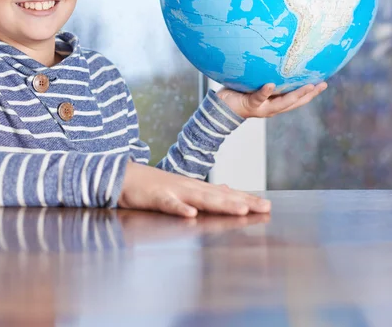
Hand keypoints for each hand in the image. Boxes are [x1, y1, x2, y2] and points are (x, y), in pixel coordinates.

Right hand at [118, 162, 270, 217]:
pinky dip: (180, 209)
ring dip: (220, 203)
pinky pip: (169, 205)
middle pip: (219, 197)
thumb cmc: (153, 185)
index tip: (267, 206)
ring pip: (200, 199)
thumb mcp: (183, 188)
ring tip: (239, 209)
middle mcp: (189, 188)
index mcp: (195, 188)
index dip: (247, 199)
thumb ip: (206, 191)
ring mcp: (173, 191)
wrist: (124, 175)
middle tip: (265, 208)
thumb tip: (230, 190)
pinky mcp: (156, 198)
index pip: (225, 194)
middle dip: (243, 202)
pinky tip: (190, 214)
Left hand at [216, 81, 326, 118]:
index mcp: (274, 103)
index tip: (324, 83)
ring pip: (282, 103)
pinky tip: (271, 85)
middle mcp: (271, 108)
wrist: (220, 108)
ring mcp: (261, 107)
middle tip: (322, 84)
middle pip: (294, 103)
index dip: (310, 93)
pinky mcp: (249, 104)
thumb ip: (264, 77)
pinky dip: (266, 92)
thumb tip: (275, 58)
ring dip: (295, 95)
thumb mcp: (254, 86)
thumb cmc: (238, 93)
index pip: (296, 99)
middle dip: (309, 95)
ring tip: (307, 86)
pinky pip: (259, 97)